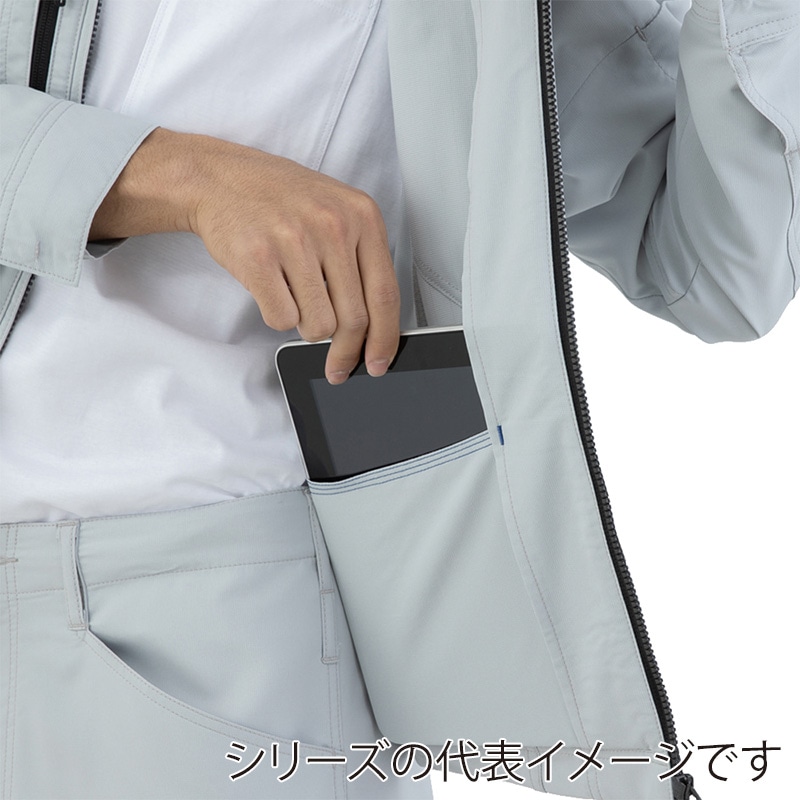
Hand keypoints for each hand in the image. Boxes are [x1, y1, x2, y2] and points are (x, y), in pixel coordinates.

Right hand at [90, 128, 399, 381]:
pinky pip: (282, 320)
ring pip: (319, 325)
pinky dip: (278, 317)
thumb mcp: (337, 213)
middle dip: (345, 351)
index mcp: (362, 216)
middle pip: (354, 319)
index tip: (378, 363)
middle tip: (337, 365)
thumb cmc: (281, 200)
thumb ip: (361, 261)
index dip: (384, 339)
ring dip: (308, 327)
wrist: (220, 178)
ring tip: (296, 300)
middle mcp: (333, 226)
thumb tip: (375, 327)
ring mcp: (294, 240)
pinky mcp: (258, 258)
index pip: (385, 295)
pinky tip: (274, 291)